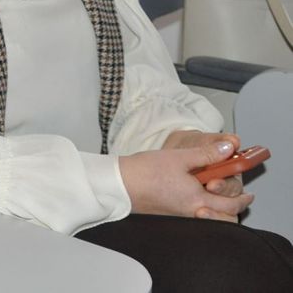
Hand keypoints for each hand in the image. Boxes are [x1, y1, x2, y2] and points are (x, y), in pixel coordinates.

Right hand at [120, 135, 252, 221]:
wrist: (118, 184)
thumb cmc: (144, 172)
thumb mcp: (179, 157)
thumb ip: (207, 154)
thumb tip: (228, 149)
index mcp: (198, 199)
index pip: (231, 204)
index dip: (242, 197)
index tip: (248, 191)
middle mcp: (192, 212)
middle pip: (224, 217)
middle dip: (234, 207)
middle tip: (240, 196)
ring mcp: (180, 215)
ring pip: (210, 218)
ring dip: (219, 210)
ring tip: (217, 194)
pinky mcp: (170, 214)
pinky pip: (195, 216)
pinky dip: (204, 208)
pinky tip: (196, 194)